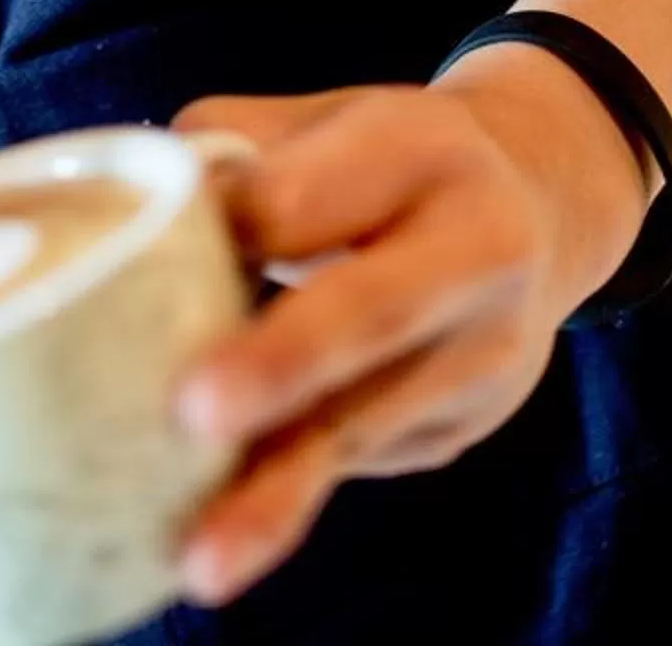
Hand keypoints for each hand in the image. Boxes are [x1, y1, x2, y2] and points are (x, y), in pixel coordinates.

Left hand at [169, 48, 652, 605]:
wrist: (537, 203)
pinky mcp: (455, 429)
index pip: (311, 192)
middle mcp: (473, 253)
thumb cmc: (384, 159)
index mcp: (423, 150)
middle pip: (370, 311)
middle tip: (196, 411)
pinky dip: (281, 494)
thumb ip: (231, 147)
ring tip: (204, 554)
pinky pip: (355, 462)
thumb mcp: (325, 116)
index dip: (232, 226)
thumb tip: (134, 220)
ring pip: (364, 425)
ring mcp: (478, 354)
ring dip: (277, 493)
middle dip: (282, 365)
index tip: (146, 251)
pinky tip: (217, 530)